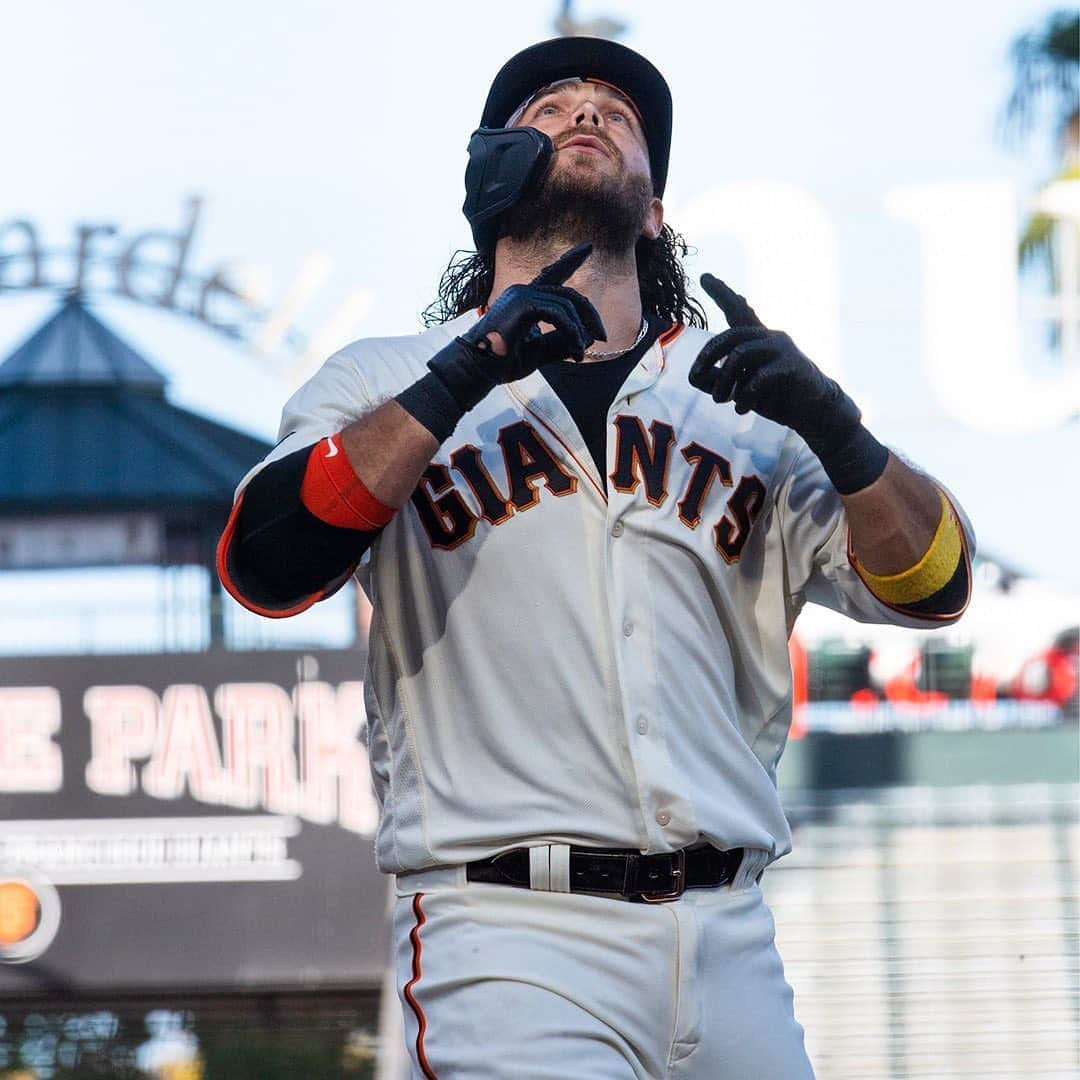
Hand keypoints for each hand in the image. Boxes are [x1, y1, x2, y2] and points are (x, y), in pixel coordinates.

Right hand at [458, 242, 606, 381]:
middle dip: (590, 315)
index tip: (588, 247)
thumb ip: (560, 343)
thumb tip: (588, 338)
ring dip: (579, 332)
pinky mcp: (522, 303)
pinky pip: (558, 314)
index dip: (570, 260)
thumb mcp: (539, 352)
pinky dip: (571, 332)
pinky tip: (575, 350)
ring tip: (580, 354)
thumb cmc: (503, 362)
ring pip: (567, 305)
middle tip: (603, 337)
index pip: (552, 274)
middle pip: (569, 295)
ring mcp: (521, 294)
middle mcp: (523, 291)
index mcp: (525, 299)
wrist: (479, 368)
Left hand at [689, 273, 887, 493]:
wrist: (813, 412)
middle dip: (707, 356)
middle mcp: (770, 337)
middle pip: (729, 336)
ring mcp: (782, 348)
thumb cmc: (776, 398)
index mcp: (758, 340)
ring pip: (738, 355)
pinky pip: (758, 378)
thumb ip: (716, 381)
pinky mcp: (792, 366)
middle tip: (695, 376)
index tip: (704, 276)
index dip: (721, 293)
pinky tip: (741, 409)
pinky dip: (745, 396)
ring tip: (721, 400)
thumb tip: (694, 376)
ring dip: (724, 380)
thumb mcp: (739, 390)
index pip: (737, 311)